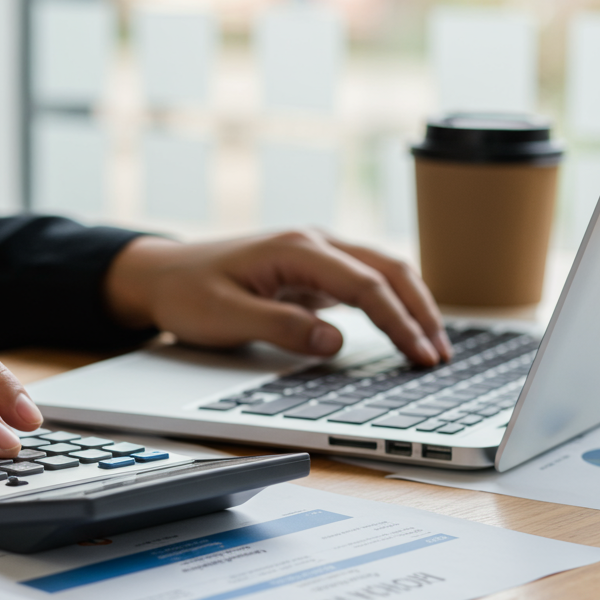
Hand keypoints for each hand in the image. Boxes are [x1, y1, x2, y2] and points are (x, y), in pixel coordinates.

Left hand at [104, 230, 451, 365]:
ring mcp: (315, 256)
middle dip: (420, 311)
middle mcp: (313, 243)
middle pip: (388, 269)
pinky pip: (363, 283)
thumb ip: (280, 329)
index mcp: (296, 249)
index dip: (398, 321)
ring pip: (381, 272)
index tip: (420, 355)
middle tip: (439, 356)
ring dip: (411, 305)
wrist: (160, 274)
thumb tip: (335, 343)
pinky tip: (403, 331)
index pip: (365, 284)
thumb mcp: (224, 318)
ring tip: (431, 347)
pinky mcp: (312, 272)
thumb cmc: (187, 293)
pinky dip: (390, 305)